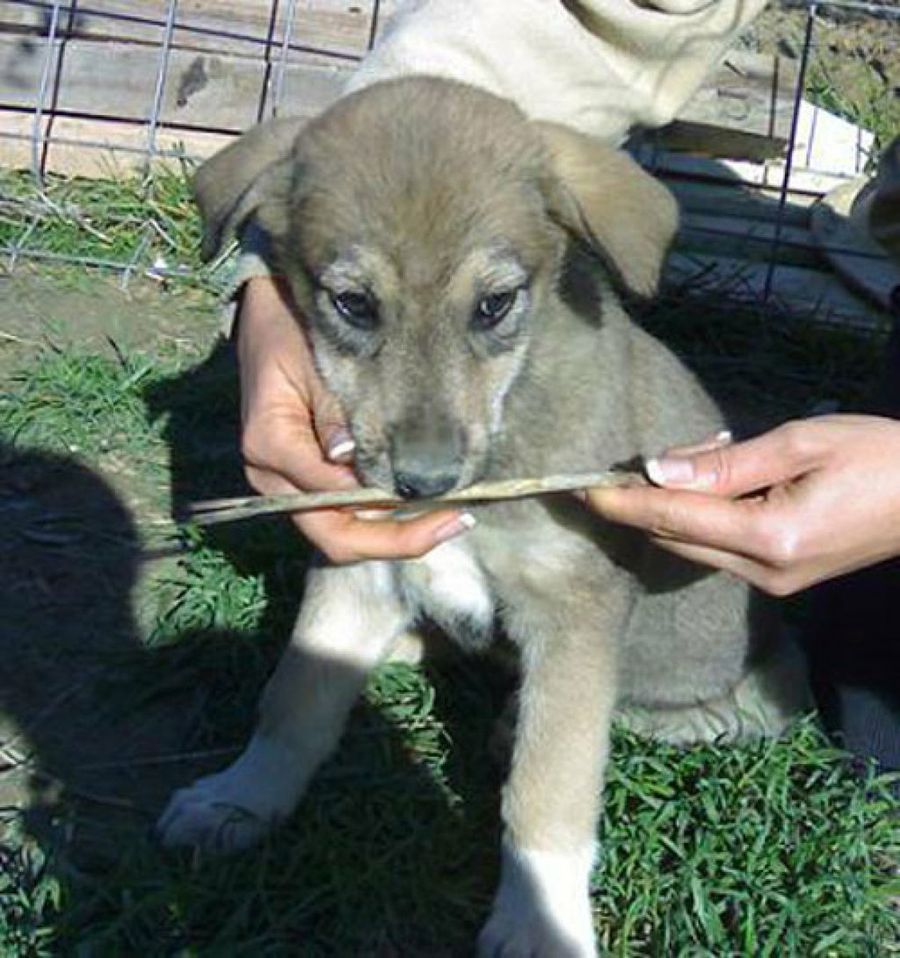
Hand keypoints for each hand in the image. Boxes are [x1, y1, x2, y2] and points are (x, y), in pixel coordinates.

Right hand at [236, 277, 467, 561]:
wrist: (265, 320)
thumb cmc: (292, 333)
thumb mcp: (316, 360)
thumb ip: (333, 413)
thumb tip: (347, 458)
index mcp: (271, 444)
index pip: (334, 501)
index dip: (391, 513)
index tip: (445, 505)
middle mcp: (270, 477)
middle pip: (337, 538)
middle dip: (398, 540)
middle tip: (455, 523)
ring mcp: (281, 484)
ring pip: (341, 535)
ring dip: (394, 533)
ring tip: (449, 518)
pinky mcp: (298, 482)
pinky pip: (340, 514)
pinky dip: (381, 516)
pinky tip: (422, 505)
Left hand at [581, 415, 899, 594]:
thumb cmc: (879, 456)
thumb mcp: (800, 443)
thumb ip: (724, 462)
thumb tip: (657, 469)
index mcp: (769, 536)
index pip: (674, 518)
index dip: (623, 503)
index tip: (579, 488)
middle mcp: (763, 572)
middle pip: (676, 537)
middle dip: (640, 504)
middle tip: (618, 468)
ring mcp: (772, 583)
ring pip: (694, 545)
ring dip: (673, 507)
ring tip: (690, 459)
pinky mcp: (780, 580)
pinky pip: (718, 549)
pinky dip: (700, 518)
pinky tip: (712, 482)